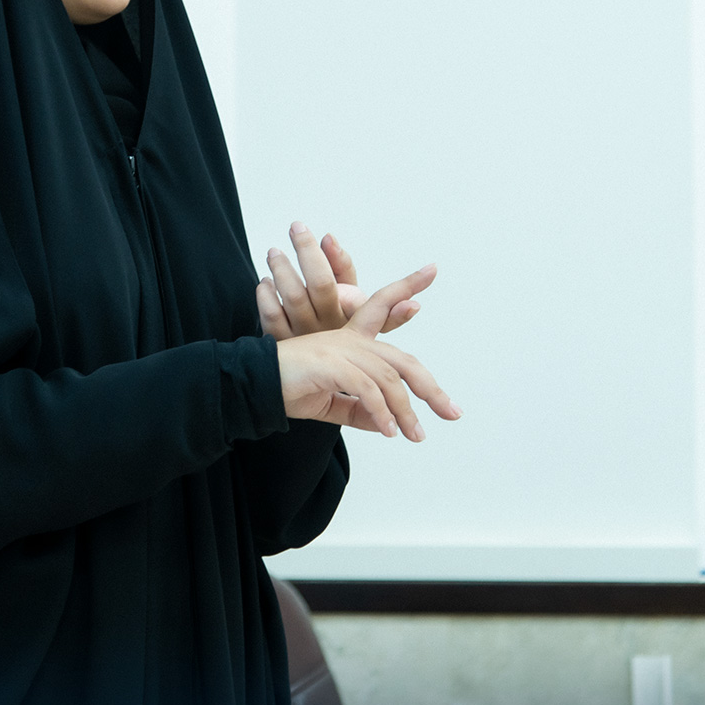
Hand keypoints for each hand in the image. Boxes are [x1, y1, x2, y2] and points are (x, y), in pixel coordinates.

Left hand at [257, 222, 421, 339]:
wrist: (323, 369)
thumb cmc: (338, 323)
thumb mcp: (350, 295)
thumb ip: (342, 266)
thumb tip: (328, 238)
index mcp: (351, 314)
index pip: (346, 279)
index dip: (334, 255)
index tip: (320, 232)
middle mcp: (329, 327)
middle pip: (316, 283)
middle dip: (305, 251)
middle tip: (295, 229)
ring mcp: (305, 337)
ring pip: (292, 297)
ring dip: (282, 269)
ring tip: (275, 253)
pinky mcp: (284, 345)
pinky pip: (270, 316)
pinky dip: (265, 295)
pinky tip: (266, 284)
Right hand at [274, 264, 458, 440]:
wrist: (253, 386)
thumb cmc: (288, 388)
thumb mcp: (331, 403)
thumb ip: (358, 410)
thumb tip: (386, 426)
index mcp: (350, 340)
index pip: (383, 307)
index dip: (406, 287)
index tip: (432, 269)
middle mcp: (350, 340)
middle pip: (403, 361)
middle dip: (431, 388)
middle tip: (452, 413)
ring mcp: (342, 349)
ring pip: (389, 379)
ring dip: (405, 412)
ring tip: (414, 435)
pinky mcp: (331, 364)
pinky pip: (368, 389)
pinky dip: (381, 412)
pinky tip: (386, 431)